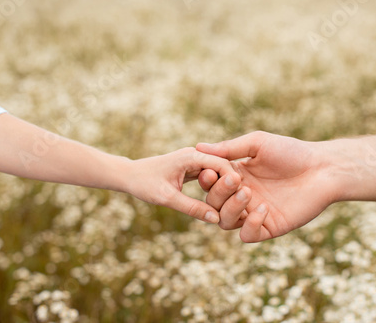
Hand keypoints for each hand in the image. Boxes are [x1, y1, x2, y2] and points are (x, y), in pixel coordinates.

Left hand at [126, 147, 241, 223]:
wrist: (128, 175)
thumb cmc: (144, 184)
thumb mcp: (167, 198)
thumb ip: (192, 208)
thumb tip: (215, 219)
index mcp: (191, 156)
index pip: (221, 164)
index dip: (234, 180)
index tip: (245, 196)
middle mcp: (194, 155)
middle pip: (222, 167)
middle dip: (233, 183)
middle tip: (246, 200)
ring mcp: (193, 161)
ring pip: (217, 172)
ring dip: (226, 185)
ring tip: (239, 202)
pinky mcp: (191, 168)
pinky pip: (209, 176)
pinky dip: (217, 186)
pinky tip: (226, 200)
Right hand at [197, 131, 340, 241]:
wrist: (322, 169)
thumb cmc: (291, 152)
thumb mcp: (257, 144)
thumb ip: (229, 148)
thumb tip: (198, 147)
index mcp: (236, 176)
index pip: (210, 184)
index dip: (206, 180)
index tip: (210, 172)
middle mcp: (242, 196)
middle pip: (214, 204)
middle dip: (220, 193)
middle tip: (236, 181)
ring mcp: (254, 213)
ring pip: (226, 222)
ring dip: (232, 209)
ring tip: (249, 193)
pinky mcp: (270, 227)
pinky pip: (248, 235)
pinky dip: (250, 225)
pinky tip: (263, 209)